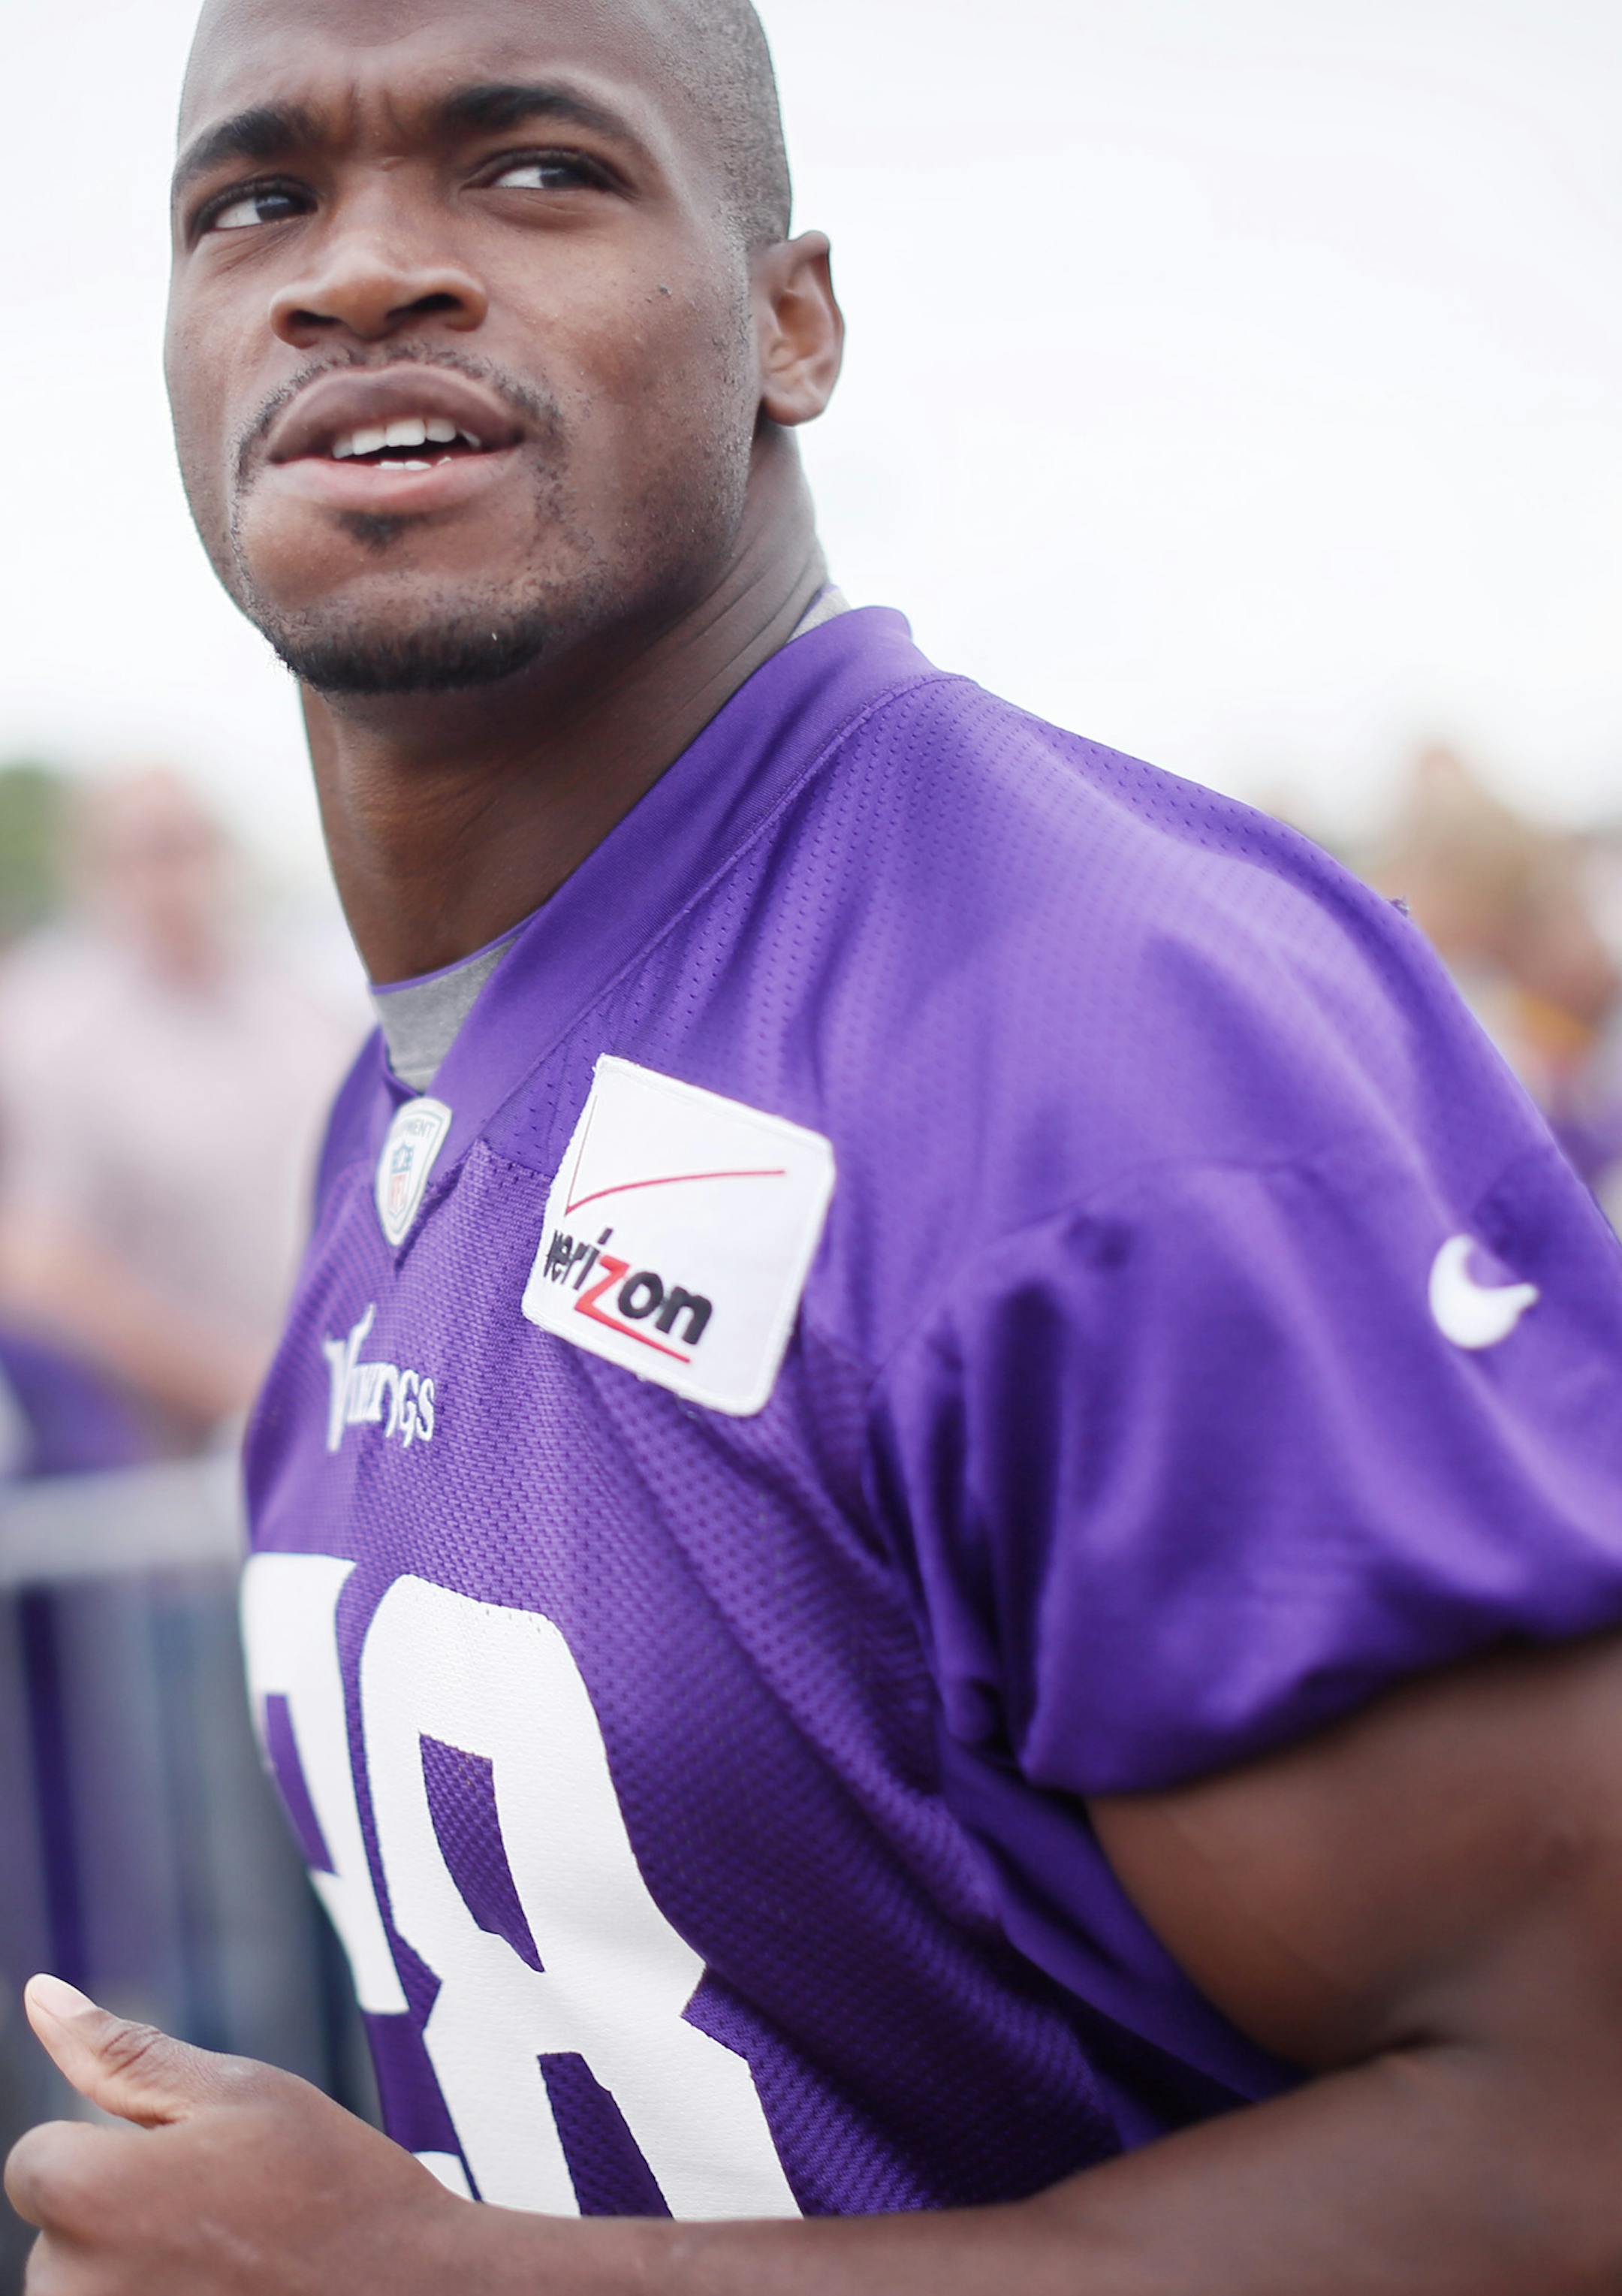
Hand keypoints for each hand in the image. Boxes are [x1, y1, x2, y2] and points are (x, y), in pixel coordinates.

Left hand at [4, 1975, 461, 2293]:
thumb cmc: (329, 2184)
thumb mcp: (238, 2093)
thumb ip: (123, 2053)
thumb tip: (40, 1995)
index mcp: (88, 2196)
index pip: (35, 2160)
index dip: (112, 2151)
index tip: (192, 2166)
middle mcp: (69, 2289)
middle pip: (56, 2234)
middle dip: (121, 2218)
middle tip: (226, 2218)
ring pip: (83, 2288)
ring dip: (133, 2274)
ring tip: (231, 2267)